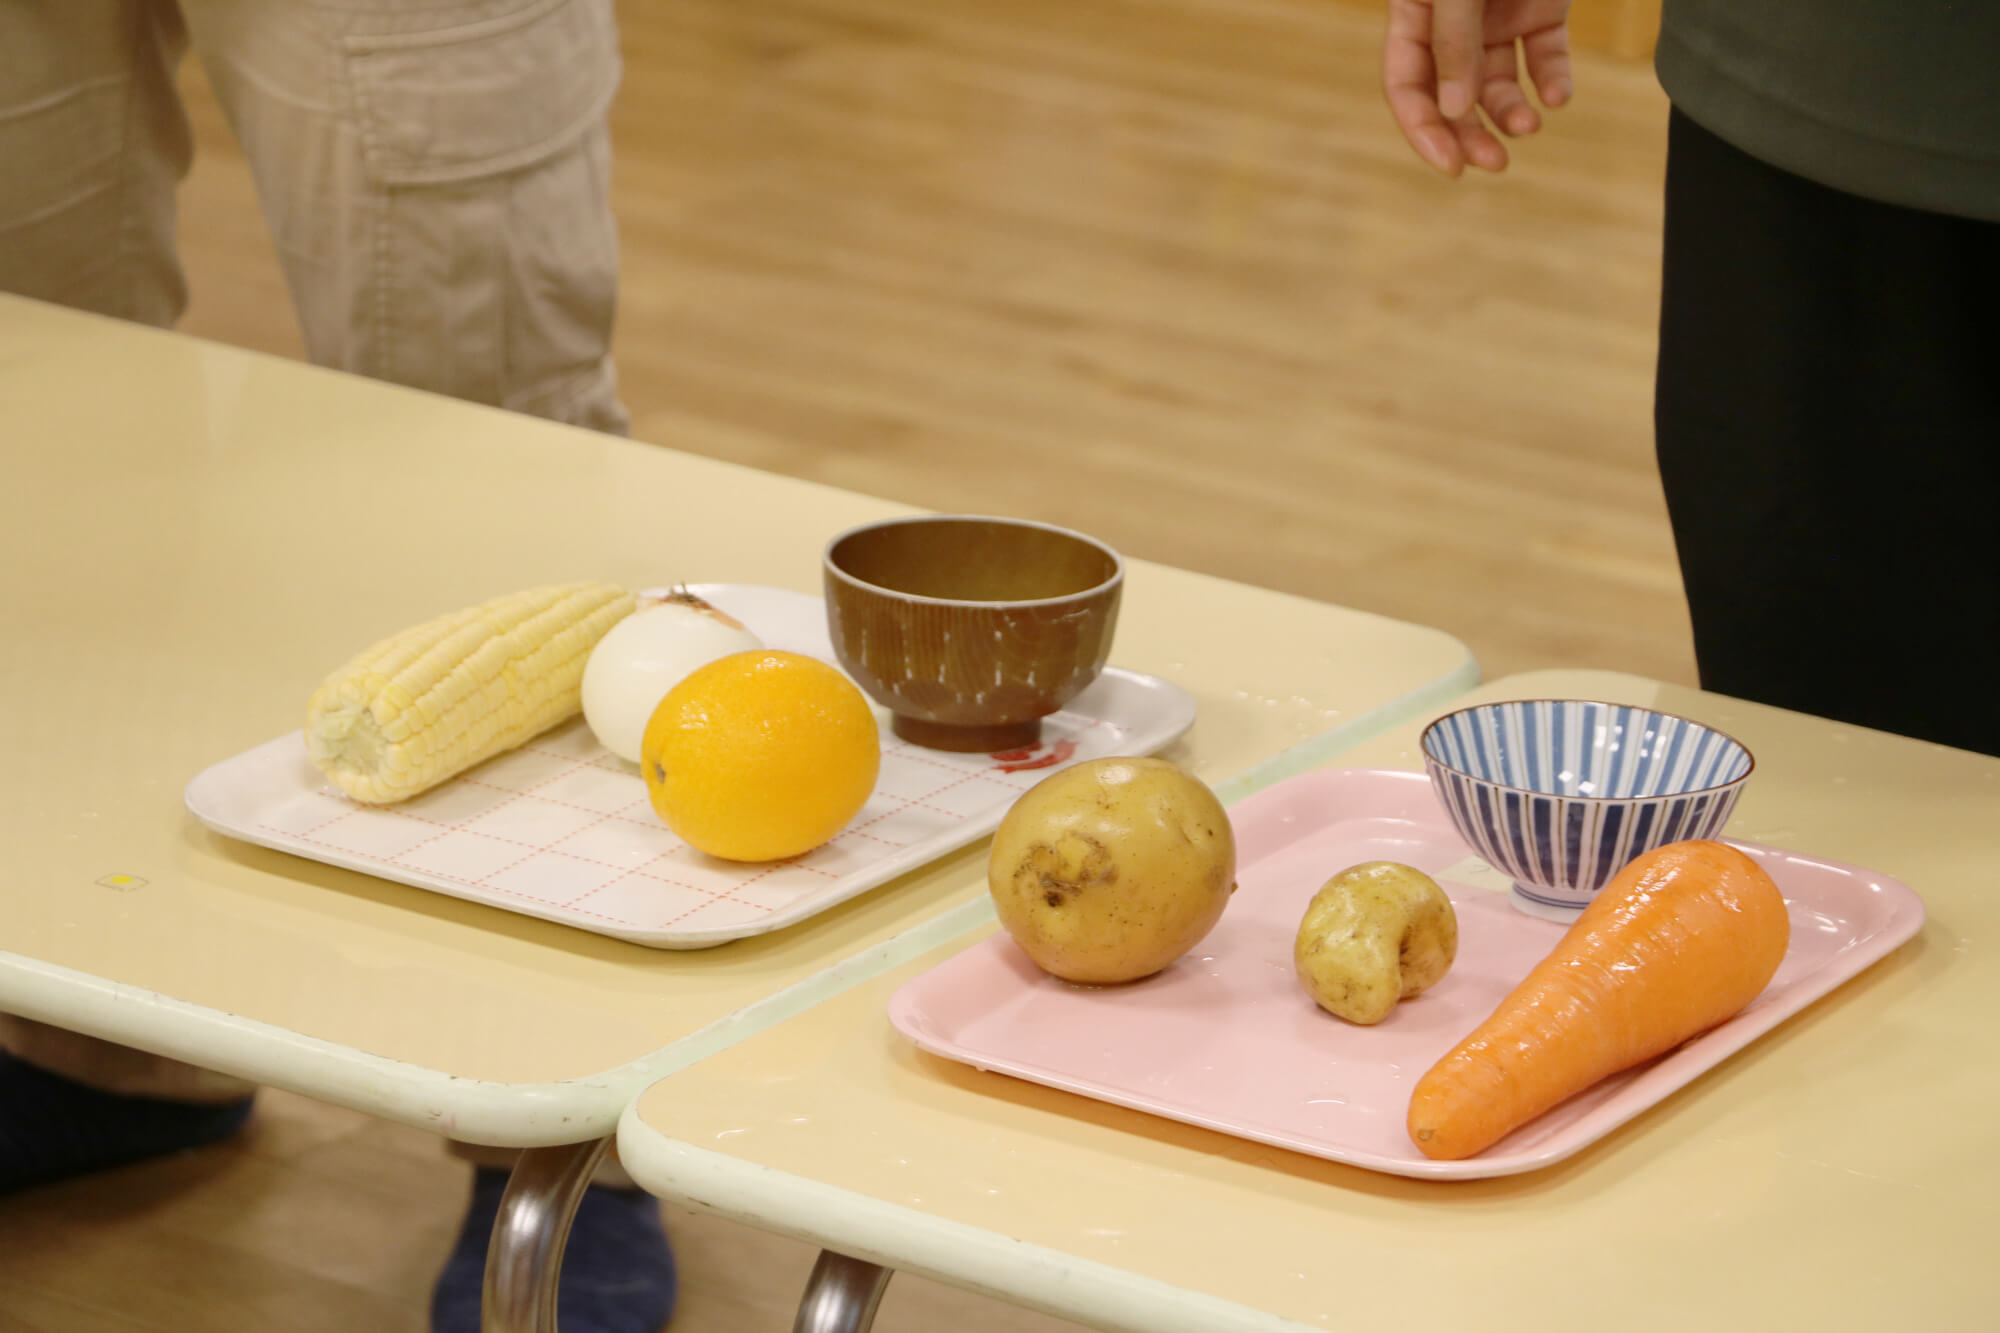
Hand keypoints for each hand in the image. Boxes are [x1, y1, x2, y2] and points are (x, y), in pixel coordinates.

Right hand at [1383, 0, 1573, 175]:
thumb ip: (1454, 44)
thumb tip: (1455, 110)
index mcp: (1413, 14)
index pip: (1405, 85)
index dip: (1423, 130)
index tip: (1452, 166)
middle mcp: (1452, 25)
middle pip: (1452, 98)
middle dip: (1472, 135)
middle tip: (1496, 162)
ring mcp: (1498, 20)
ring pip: (1500, 85)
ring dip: (1512, 114)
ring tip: (1529, 126)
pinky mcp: (1543, 11)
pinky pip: (1546, 57)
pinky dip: (1553, 82)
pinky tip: (1556, 97)